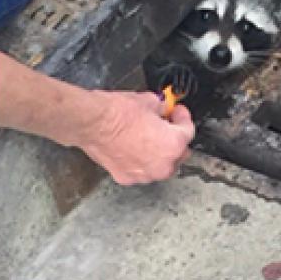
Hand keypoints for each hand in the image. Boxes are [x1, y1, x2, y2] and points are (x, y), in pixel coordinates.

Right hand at [80, 90, 195, 185]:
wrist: (92, 123)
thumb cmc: (118, 113)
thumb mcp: (149, 101)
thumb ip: (162, 107)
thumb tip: (163, 108)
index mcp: (173, 145)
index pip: (188, 131)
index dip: (182, 118)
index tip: (176, 111)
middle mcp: (162, 165)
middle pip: (178, 153)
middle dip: (174, 138)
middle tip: (165, 123)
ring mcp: (144, 175)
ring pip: (160, 165)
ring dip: (158, 152)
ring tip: (147, 136)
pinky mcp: (126, 177)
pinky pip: (141, 170)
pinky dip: (140, 160)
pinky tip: (133, 147)